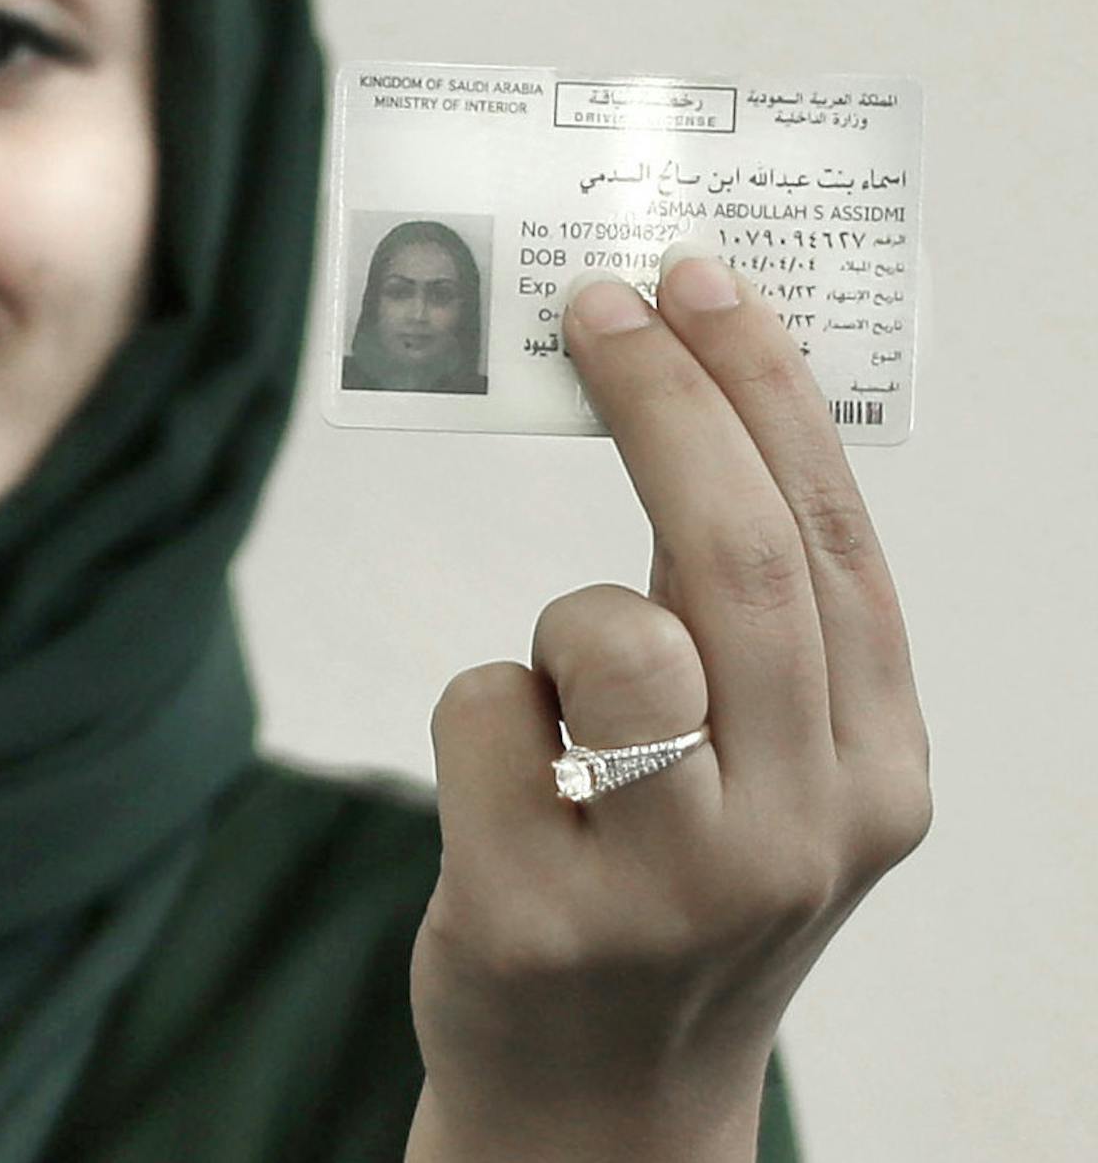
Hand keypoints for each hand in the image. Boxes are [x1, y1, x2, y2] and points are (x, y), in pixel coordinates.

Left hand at [404, 241, 931, 1162]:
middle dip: (666, 402)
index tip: (695, 282)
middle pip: (739, 563)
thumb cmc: (671, 886)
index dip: (764, 395)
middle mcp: (799, 831)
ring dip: (564, 615)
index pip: (837, 545)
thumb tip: (677, 399)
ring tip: (570, 686)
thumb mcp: (765, 775)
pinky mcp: (534, 914)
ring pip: (607, 635)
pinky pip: (485, 709)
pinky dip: (485, 707)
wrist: (600, 1103)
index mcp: (877, 775)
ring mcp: (669, 885)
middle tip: (598, 307)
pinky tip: (515, 792)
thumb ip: (752, 629)